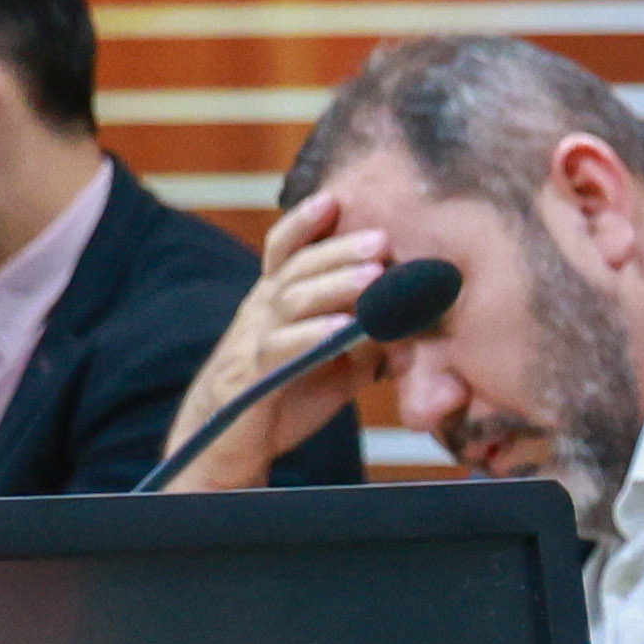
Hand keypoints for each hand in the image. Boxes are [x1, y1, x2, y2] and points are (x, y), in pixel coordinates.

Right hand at [157, 198, 391, 491]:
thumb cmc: (287, 394)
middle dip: (338, 249)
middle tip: (382, 238)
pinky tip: (341, 330)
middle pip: (297, 268)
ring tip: (372, 276)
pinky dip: (311, 337)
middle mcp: (260, 310)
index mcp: (276, 299)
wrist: (229, 446)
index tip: (337, 197)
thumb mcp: (335, 359)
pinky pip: (279, 349)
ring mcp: (252, 340)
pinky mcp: (250, 376)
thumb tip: (414, 319)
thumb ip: (367, 335)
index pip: (287, 250)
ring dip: (333, 285)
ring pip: (290, 301)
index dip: (307, 222)